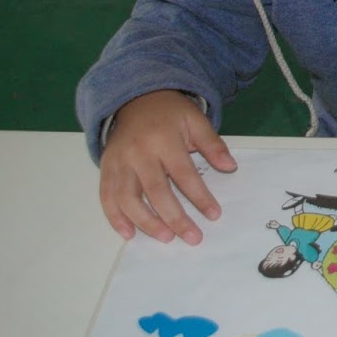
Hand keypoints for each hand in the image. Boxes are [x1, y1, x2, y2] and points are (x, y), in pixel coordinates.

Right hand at [98, 89, 236, 244]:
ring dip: (144, 221)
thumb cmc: (169, 113)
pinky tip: (128, 234)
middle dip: (175, 217)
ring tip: (165, 238)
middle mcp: (138, 152)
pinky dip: (115, 217)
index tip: (214, 215)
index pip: (183, 173)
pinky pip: (106, 196)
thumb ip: (212, 144)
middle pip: (156, 190)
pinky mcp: (105, 169)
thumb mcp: (195, 120)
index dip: (199, 196)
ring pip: (127, 197)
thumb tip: (230, 167)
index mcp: (163, 139)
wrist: (135, 99)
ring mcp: (118, 162)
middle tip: (192, 237)